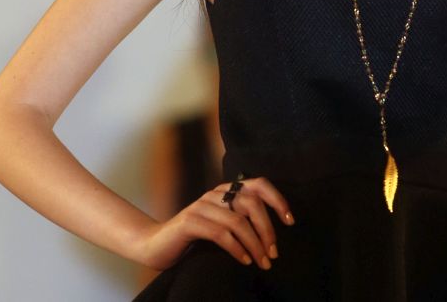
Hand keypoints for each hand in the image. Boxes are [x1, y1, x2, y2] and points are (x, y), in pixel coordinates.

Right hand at [132, 177, 294, 271]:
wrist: (156, 245)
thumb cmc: (194, 238)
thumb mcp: (222, 225)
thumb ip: (241, 220)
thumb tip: (273, 233)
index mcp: (227, 190)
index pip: (260, 184)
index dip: (278, 200)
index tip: (290, 221)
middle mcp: (216, 193)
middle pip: (252, 204)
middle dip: (267, 230)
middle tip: (274, 253)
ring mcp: (202, 205)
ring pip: (238, 220)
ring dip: (255, 244)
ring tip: (263, 262)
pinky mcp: (190, 222)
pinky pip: (221, 234)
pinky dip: (237, 248)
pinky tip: (245, 260)